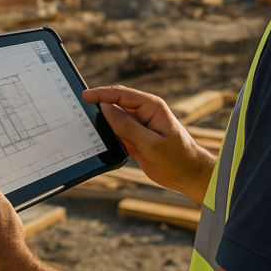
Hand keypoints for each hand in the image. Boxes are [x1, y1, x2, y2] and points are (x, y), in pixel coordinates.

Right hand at [84, 85, 214, 204]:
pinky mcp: (138, 139)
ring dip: (104, 122)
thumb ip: (127, 125)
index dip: (102, 94)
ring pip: (116, 119)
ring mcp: (141, 126)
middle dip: (99, 105)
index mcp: (152, 107)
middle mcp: (145, 113)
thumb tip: (106, 108)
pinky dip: (110, 135)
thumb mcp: (150, 143)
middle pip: (117, 104)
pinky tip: (100, 140)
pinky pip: (119, 132)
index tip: (85, 96)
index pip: (122, 94)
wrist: (189, 175)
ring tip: (86, 124)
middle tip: (80, 109)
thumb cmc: (177, 158)